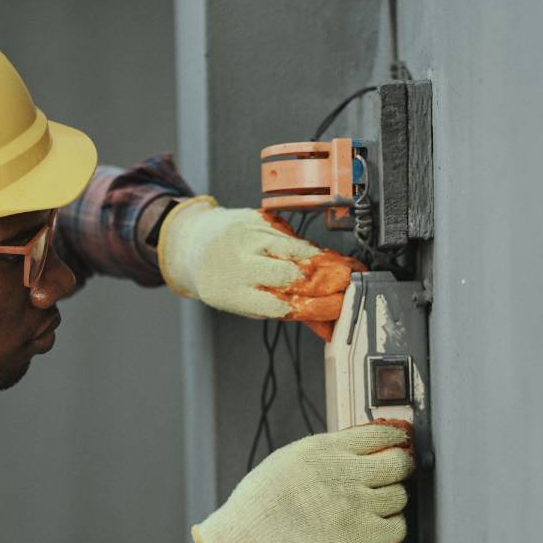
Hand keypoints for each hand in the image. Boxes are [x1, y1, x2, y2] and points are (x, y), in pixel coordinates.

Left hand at [157, 196, 365, 339]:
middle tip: (348, 286)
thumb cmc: (223, 279)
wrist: (194, 241)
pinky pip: (292, 233)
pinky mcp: (257, 218)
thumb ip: (285, 311)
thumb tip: (326, 324)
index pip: (281, 304)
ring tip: (343, 270)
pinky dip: (309, 246)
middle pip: (291, 274)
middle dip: (324, 282)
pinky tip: (322, 254)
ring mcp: (248, 237)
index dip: (314, 307)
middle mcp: (238, 262)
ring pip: (296, 249)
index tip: (338, 308)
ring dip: (324, 262)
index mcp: (233, 293)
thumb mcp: (246, 303)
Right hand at [191, 421, 413, 542]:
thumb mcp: (292, 455)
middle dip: (401, 465)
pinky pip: (397, 527)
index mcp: (328, 449)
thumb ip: (326, 451)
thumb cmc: (263, 497)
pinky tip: (380, 524)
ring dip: (393, 498)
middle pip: (398, 463)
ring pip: (400, 496)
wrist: (252, 533)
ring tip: (380, 502)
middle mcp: (347, 472)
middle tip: (398, 470)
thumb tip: (355, 448)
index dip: (396, 436)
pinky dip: (393, 526)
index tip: (399, 440)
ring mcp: (356, 504)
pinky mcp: (360, 534)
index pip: (380, 433)